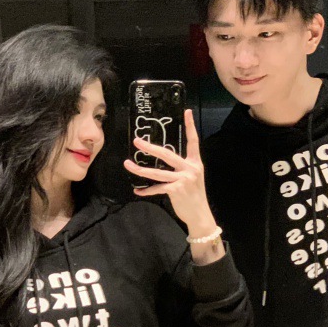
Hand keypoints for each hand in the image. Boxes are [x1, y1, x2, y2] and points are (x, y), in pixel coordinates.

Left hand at [124, 109, 217, 237]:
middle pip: (166, 155)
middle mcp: (189, 169)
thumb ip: (182, 169)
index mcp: (194, 163)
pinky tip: (137, 190)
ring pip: (157, 173)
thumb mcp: (193, 178)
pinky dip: (146, 191)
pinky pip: (157, 188)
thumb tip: (164, 162)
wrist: (200, 215)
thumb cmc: (194, 196)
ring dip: (140, 169)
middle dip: (150, 148)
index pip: (193, 141)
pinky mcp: (176, 191)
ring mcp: (182, 180)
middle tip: (137, 141)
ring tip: (128, 164)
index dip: (190, 126)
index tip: (187, 111)